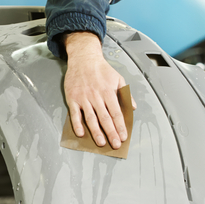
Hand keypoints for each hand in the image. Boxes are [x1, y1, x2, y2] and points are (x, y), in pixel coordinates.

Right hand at [63, 31, 136, 148]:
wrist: (83, 59)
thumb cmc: (102, 69)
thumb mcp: (118, 78)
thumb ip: (125, 93)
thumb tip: (132, 107)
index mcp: (109, 92)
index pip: (116, 113)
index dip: (120, 126)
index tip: (124, 136)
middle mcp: (96, 96)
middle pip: (105, 118)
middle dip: (111, 133)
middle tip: (115, 145)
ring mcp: (83, 98)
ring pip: (91, 118)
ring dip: (96, 132)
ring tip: (101, 143)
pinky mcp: (72, 98)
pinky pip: (75, 114)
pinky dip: (77, 124)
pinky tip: (81, 133)